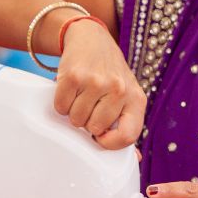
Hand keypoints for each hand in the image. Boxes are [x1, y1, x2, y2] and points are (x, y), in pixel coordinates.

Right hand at [52, 18, 144, 149]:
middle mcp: (119, 90)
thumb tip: (136, 159)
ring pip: (75, 119)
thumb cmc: (110, 72)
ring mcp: (96, 82)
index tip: (100, 137)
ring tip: (81, 95)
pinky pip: (60, 107)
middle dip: (87, 121)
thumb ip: (128, 125)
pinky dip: (61, 102)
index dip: (110, 143)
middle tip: (89, 104)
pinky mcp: (74, 76)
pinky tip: (70, 90)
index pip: (128, 136)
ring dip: (73, 111)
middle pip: (94, 129)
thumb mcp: (127, 95)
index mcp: (136, 98)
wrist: (92, 38)